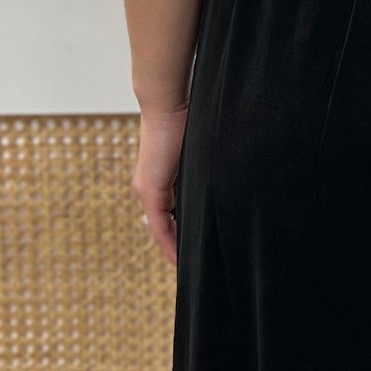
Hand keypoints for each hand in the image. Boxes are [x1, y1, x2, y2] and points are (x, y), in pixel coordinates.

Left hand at [134, 106, 188, 266]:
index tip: (197, 253)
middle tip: (197, 266)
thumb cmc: (187, 121)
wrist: (167, 104)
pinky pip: (160, 225)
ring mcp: (147, 190)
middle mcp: (149, 188)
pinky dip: (168, 243)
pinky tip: (179, 258)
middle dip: (180, 246)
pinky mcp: (150, 190)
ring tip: (190, 267)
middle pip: (166, 226)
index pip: (171, 216)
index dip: (182, 236)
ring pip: (162, 228)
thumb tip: (223, 182)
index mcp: (161, 180)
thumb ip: (202, 171)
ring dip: (175, 247)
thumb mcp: (197, 154)